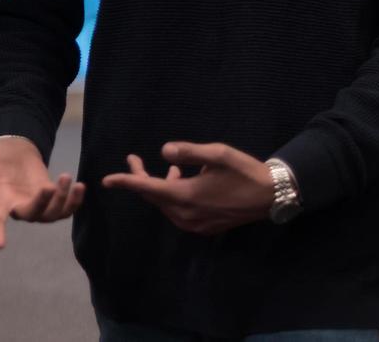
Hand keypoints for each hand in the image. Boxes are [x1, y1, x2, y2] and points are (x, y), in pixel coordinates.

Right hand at [0, 137, 84, 248]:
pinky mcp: (53, 199)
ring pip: (52, 215)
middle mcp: (19, 207)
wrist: (15, 149)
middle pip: (32, 215)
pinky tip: (80, 186)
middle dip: (42, 204)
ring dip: (62, 200)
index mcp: (0, 200)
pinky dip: (75, 202)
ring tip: (66, 177)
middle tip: (49, 186)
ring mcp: (37, 205)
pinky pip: (66, 209)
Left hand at [101, 142, 273, 235]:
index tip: (106, 181)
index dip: (126, 182)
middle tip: (133, 159)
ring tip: (168, 167)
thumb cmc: (244, 171)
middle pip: (155, 197)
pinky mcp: (205, 227)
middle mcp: (187, 215)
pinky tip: (183, 179)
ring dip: (160, 186)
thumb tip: (164, 152)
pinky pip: (179, 210)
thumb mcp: (217, 154)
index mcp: (186, 197)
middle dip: (142, 178)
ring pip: (167, 204)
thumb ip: (188, 152)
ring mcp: (196, 224)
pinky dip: (174, 195)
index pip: (147, 189)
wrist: (272, 195)